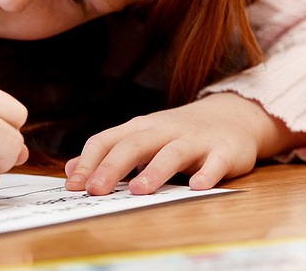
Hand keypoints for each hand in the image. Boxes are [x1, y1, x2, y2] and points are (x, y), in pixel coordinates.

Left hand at [64, 92, 305, 195]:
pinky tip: (197, 187)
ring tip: (138, 190)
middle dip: (112, 167)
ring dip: (155, 171)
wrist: (233, 115)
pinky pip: (215, 163)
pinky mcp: (224, 151)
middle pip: (135, 145)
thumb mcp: (142, 138)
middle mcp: (165, 130)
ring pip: (172, 153)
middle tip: (95, 190)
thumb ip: (109, 153)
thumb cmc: (179, 132)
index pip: (108, 140)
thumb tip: (72, 170)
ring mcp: (195, 140)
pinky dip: (206, 174)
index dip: (88, 162)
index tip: (72, 185)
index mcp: (141, 128)